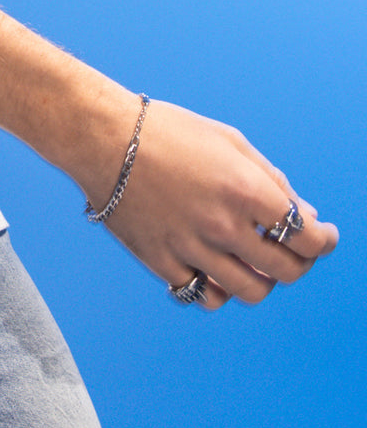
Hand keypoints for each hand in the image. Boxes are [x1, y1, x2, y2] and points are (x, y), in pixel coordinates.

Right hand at [100, 100, 337, 310]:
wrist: (102, 137)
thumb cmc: (166, 131)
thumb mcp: (228, 140)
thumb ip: (271, 179)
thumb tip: (303, 215)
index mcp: (245, 190)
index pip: (308, 238)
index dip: (324, 241)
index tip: (323, 236)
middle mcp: (223, 225)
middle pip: (286, 271)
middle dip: (299, 262)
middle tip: (292, 249)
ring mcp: (192, 248)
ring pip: (250, 292)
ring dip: (262, 279)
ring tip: (254, 261)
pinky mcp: (162, 262)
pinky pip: (203, 296)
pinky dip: (217, 289)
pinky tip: (215, 268)